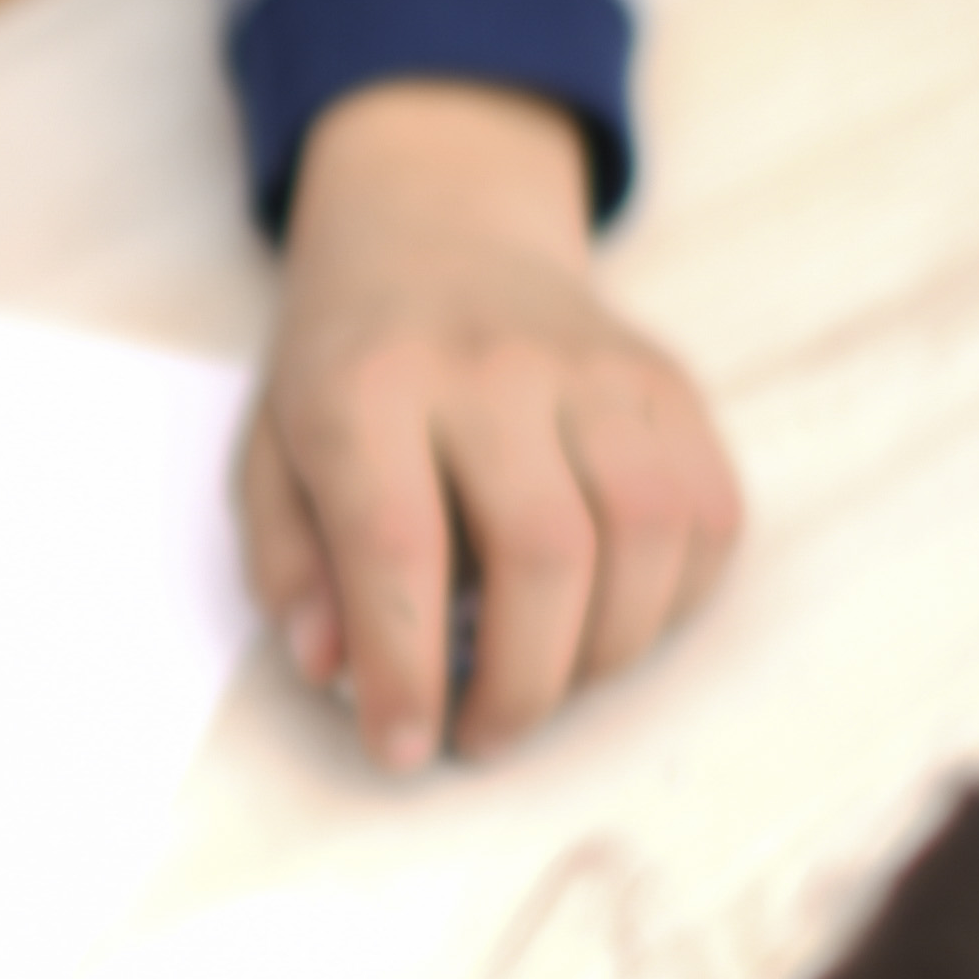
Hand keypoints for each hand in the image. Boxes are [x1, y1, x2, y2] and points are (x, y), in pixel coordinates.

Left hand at [248, 83, 738, 767]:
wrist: (436, 230)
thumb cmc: (345, 370)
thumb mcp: (268, 453)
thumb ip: (291, 567)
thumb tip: (334, 669)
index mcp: (368, 384)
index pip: (398, 546)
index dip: (405, 670)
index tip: (402, 748)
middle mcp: (493, 365)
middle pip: (546, 550)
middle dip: (522, 684)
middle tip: (482, 738)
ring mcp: (597, 366)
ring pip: (650, 534)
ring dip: (606, 651)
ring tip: (548, 683)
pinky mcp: (668, 381)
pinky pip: (710, 512)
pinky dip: (675, 600)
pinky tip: (612, 620)